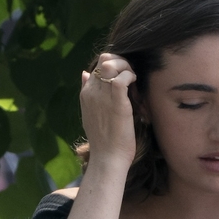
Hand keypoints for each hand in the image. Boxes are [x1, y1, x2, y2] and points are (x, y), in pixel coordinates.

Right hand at [79, 52, 137, 171]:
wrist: (107, 158)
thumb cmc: (103, 140)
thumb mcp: (90, 114)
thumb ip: (87, 93)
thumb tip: (84, 74)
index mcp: (85, 94)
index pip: (96, 66)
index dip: (112, 65)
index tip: (124, 76)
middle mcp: (91, 92)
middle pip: (103, 60)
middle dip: (120, 61)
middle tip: (130, 74)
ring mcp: (102, 96)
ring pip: (110, 64)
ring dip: (125, 66)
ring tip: (133, 78)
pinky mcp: (116, 102)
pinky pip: (121, 77)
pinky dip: (130, 75)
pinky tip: (134, 83)